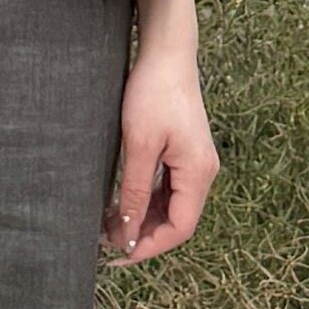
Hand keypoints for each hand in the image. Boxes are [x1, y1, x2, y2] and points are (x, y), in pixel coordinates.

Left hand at [103, 42, 220, 263]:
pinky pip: (168, 191)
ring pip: (171, 208)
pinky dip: (146, 203)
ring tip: (108, 225)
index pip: (180, 228)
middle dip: (143, 235)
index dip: (150, 247)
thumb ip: (135, 191)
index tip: (118, 254)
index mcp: (198, 172)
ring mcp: (195, 164)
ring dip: (142, 220)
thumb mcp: (139, 146)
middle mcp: (204, 172)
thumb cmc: (154, 92)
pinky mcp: (185, 156)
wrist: (167, 54)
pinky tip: (121, 206)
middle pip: (177, 222)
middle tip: (105, 241)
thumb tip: (127, 231)